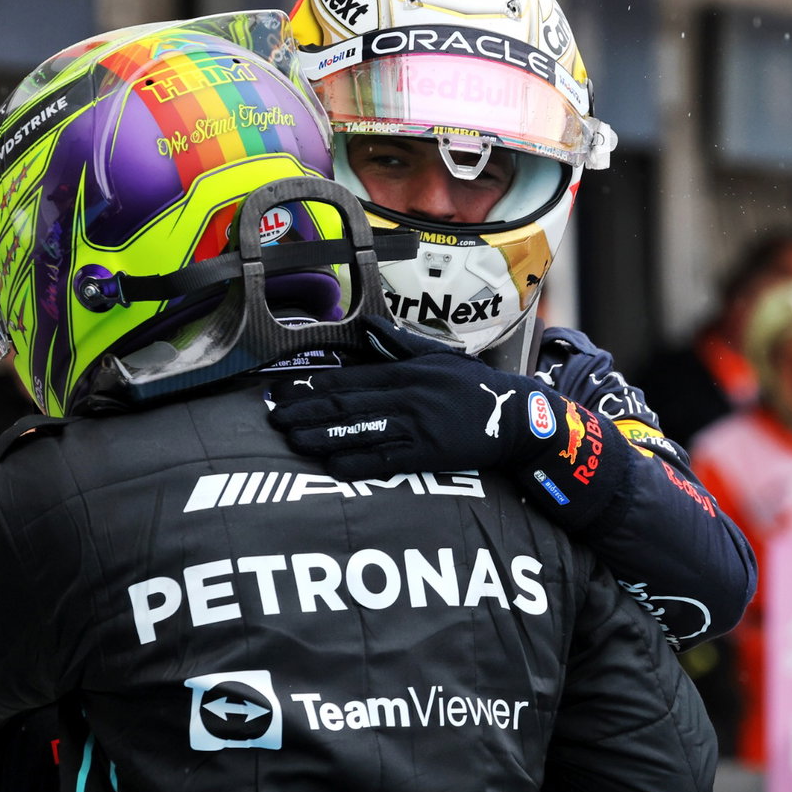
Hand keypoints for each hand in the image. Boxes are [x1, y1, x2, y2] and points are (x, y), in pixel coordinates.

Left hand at [267, 316, 630, 526]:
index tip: (285, 390)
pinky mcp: (428, 455)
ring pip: (358, 432)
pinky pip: (384, 460)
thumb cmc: (474, 388)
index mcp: (408, 372)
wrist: (516, 419)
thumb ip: (399, 344)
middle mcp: (408, 398)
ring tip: (292, 440)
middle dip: (307, 412)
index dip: (314, 386)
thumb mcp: (440, 356)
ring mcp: (417, 427)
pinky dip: (356, 463)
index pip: (351, 378)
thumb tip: (364, 326)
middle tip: (275, 418)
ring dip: (322, 438)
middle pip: (346, 405)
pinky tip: (330, 465)